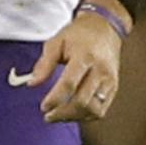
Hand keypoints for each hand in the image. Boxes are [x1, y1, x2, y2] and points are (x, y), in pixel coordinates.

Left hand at [24, 0, 124, 122]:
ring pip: (93, 110)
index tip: (43, 106)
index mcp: (85, 56)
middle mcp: (100, 70)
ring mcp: (109, 80)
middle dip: (63, 113)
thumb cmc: (79, 34)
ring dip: (74, 117)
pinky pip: (101, 110)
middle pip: (82, 101)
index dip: (55, 99)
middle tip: (48, 116)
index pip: (69, 84)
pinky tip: (73, 113)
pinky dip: (85, 116)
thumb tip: (32, 83)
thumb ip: (44, 63)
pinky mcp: (113, 87)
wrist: (105, 27)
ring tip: (59, 115)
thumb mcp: (57, 41)